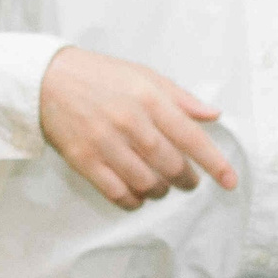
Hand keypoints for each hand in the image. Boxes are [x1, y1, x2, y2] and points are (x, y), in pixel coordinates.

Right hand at [39, 45, 241, 211]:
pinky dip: (133, 201)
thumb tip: (214, 115)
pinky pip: (117, 193)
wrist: (47, 78)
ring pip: (146, 183)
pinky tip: (138, 197)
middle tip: (189, 182)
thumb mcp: (145, 76)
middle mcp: (129, 122)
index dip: (215, 163)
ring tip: (162, 186)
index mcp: (150, 99)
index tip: (230, 181)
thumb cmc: (102, 76)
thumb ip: (181, 99)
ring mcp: (104, 143)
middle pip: (171, 166)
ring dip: (161, 192)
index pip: (192, 137)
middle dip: (187, 180)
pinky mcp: (83, 160)